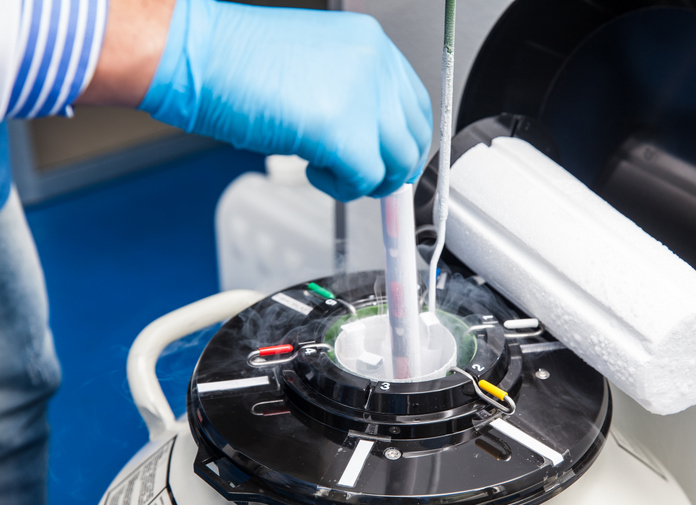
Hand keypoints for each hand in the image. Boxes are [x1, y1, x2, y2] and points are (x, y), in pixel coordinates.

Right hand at [134, 0, 431, 201]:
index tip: (392, 161)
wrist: (198, 56)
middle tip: (369, 180)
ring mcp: (363, 96)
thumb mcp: (317, 68)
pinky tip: (313, 170)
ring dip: (367, 180)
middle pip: (414, 136)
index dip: (406, 141)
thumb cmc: (239, 62)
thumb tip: (371, 140)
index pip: (416, 103)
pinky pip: (366, 180)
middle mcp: (375, 65)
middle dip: (394, 168)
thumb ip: (353, 97)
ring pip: (396, 163)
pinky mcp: (343, 131)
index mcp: (371, 44)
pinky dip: (342, 188)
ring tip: (332, 173)